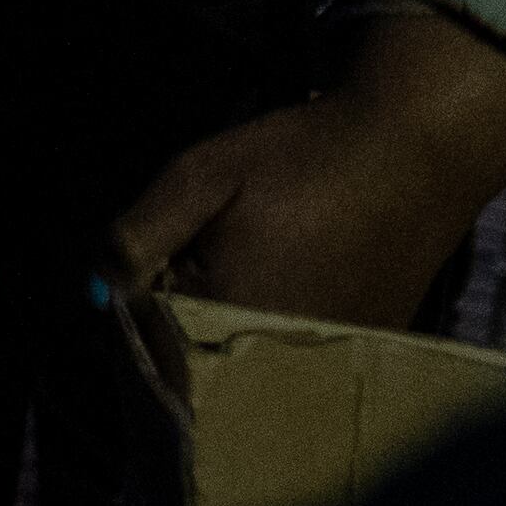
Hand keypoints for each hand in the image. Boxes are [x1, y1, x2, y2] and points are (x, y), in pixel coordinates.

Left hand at [112, 3, 505, 329]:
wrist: (410, 150)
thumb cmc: (300, 156)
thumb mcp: (200, 177)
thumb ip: (139, 237)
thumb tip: (95, 291)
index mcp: (235, 314)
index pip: (154, 340)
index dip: (140, 302)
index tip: (154, 262)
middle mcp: (284, 353)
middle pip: (202, 355)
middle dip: (181, 315)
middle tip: (203, 252)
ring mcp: (330, 355)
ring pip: (248, 355)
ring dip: (228, 320)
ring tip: (251, 257)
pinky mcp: (364, 346)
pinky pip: (295, 353)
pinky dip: (275, 324)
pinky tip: (286, 272)